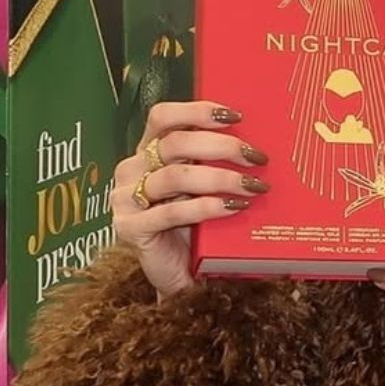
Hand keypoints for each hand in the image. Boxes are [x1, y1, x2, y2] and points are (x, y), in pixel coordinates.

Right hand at [112, 102, 269, 299]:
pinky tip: (233, 207)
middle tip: (255, 157)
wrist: (181, 275)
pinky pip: (171, 212)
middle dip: (221, 146)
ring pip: (175, 176)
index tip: (235, 116)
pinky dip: (207, 207)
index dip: (197, 111)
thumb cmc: (197, 229)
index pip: (163, 117)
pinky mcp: (129, 228)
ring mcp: (125, 200)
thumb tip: (257, 145)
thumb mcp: (207, 189)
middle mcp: (131, 170)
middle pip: (174, 143)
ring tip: (253, 187)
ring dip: (220, 179)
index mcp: (147, 152)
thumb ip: (216, 164)